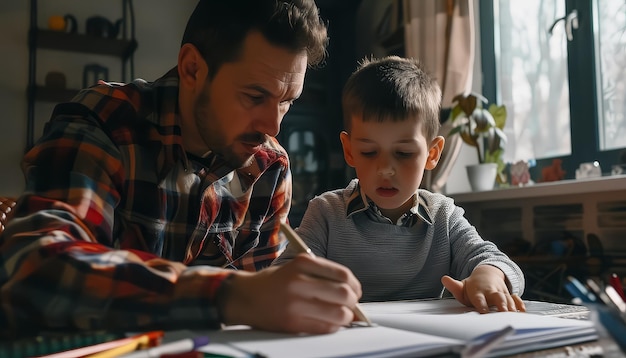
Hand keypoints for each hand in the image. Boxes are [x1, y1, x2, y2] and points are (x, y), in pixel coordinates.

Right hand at [219, 254, 361, 333]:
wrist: (244, 297)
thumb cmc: (273, 282)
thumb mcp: (295, 267)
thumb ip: (321, 275)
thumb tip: (352, 291)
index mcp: (302, 263)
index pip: (342, 274)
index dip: (355, 285)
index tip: (355, 291)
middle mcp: (299, 281)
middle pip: (344, 294)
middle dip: (353, 302)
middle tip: (351, 305)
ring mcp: (295, 303)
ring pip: (338, 314)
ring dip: (346, 317)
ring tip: (341, 316)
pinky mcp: (292, 322)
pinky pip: (325, 327)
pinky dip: (333, 326)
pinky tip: (329, 323)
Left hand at [441, 265, 524, 312]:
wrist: (487, 274)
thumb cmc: (473, 286)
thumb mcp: (462, 286)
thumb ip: (454, 286)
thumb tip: (444, 278)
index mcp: (478, 291)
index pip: (479, 298)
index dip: (481, 304)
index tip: (483, 311)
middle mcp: (491, 292)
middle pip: (497, 297)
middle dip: (501, 304)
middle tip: (503, 313)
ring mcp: (501, 292)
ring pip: (508, 299)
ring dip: (511, 306)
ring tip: (513, 315)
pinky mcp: (509, 295)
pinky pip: (516, 298)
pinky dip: (519, 304)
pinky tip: (522, 311)